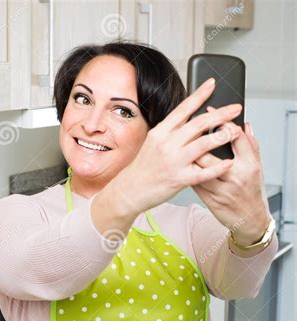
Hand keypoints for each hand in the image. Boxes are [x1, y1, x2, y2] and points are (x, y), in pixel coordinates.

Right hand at [115, 78, 241, 214]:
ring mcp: (174, 162)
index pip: (183, 109)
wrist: (130, 190)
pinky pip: (203, 172)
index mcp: (161, 132)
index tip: (213, 84)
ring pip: (204, 144)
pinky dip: (218, 167)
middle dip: (221, 114)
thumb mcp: (152, 142)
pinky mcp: (179, 180)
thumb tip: (188, 116)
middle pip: (199, 124)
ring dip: (223, 136)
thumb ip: (170, 130)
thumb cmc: (143, 167)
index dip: (199, 95)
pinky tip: (229, 162)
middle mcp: (167, 144)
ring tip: (236, 131)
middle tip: (236, 108)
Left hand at [192, 115, 271, 245]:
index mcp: (249, 165)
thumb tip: (245, 125)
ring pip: (199, 167)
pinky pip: (194, 181)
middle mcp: (235, 177)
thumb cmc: (252, 191)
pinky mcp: (210, 200)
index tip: (210, 110)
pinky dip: (187, 170)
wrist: (250, 220)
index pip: (235, 137)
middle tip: (189, 123)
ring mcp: (221, 190)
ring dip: (188, 152)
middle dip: (198, 134)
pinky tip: (181, 162)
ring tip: (182, 140)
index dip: (222, 121)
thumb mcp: (257, 167)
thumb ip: (250, 145)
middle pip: (211, 150)